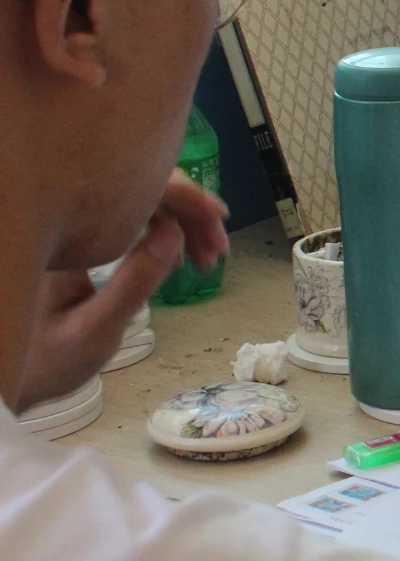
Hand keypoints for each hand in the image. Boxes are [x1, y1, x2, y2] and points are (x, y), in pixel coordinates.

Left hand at [15, 171, 226, 409]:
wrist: (8, 375)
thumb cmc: (45, 362)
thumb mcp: (94, 332)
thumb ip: (134, 282)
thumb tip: (173, 233)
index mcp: (61, 235)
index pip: (135, 190)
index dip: (184, 197)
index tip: (218, 222)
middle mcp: (65, 217)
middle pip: (143, 185)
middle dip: (190, 210)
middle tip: (219, 249)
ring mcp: (74, 224)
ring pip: (141, 196)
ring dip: (183, 219)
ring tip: (209, 256)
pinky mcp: (80, 234)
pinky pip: (131, 212)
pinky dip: (165, 226)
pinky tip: (182, 249)